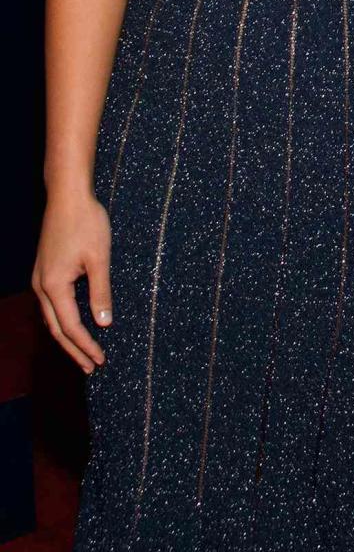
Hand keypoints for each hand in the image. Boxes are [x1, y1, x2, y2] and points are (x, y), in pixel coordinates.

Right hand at [32, 191, 112, 372]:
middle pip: (56, 328)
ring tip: (84, 352)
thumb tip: (104, 324)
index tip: (99, 361)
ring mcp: (40, 278)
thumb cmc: (86, 222)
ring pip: (51, 317)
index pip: (70, 327)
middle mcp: (41, 286)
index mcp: (54, 285)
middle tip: (90, 368)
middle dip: (73, 349)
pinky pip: (51, 304)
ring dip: (67, 336)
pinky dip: (63, 320)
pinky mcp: (44, 270)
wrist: (67, 196)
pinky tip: (74, 323)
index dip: (85, 346)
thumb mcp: (99, 258)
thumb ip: (101, 292)